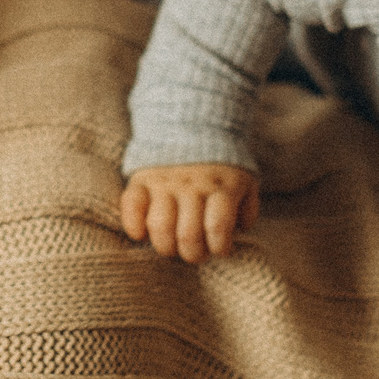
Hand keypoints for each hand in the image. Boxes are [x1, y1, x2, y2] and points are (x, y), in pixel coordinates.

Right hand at [120, 163, 258, 260]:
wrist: (192, 124)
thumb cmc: (221, 165)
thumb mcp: (245, 181)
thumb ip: (247, 208)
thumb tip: (240, 231)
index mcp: (221, 186)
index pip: (218, 227)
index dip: (219, 248)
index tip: (219, 249)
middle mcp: (192, 185)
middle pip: (188, 234)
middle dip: (192, 254)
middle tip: (195, 253)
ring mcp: (165, 182)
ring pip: (160, 226)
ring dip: (166, 247)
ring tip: (172, 246)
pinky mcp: (142, 179)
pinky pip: (131, 206)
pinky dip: (133, 226)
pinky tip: (141, 235)